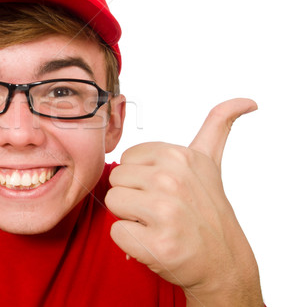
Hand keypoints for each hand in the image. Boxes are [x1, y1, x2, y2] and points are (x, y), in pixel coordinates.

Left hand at [105, 98, 262, 305]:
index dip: (140, 178)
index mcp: (178, 156)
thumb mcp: (210, 162)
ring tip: (157, 224)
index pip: (126, 159)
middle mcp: (172, 180)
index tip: (165, 190)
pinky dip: (131, 242)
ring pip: (113, 203)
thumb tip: (247, 100)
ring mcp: (165, 212)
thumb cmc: (207, 208)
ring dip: (130, 218)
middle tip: (161, 210)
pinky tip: (156, 243)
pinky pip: (116, 232)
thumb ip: (218, 125)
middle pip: (116, 180)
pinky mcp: (157, 244)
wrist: (223, 261)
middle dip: (133, 196)